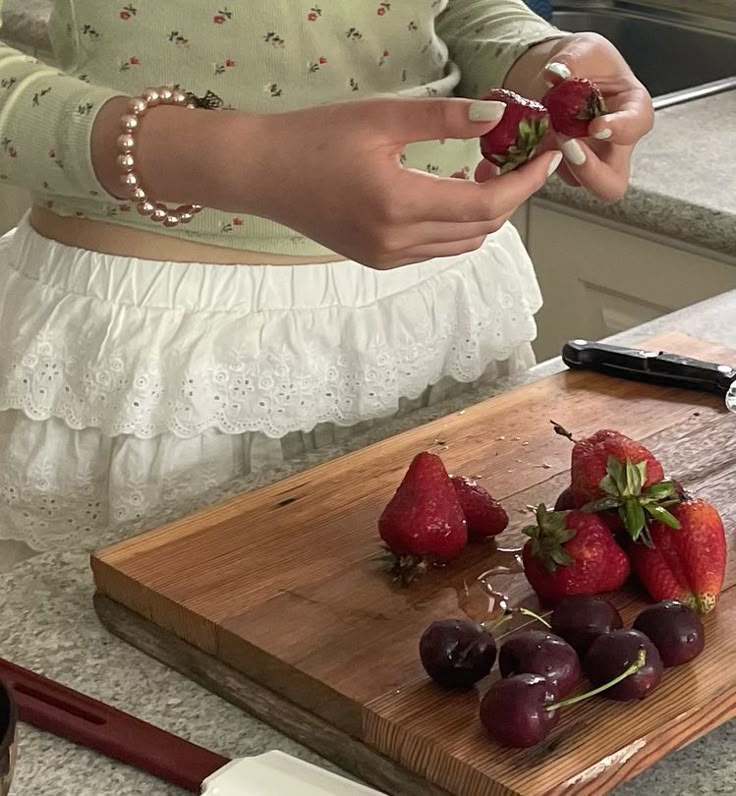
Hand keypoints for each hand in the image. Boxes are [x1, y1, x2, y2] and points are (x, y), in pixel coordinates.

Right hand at [229, 97, 559, 267]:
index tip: (547, 156)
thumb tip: (499, 117)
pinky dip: (457, 225)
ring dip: (484, 212)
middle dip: (510, 194)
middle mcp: (397, 242)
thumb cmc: (315, 138)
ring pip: (462, 243)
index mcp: (399, 205)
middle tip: (514, 155)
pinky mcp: (379, 260)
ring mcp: (388, 257)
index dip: (525, 181)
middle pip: (481, 228)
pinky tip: (448, 192)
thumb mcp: (382, 116)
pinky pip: (436, 249)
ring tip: (482, 170)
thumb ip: (444, 119)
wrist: (264, 174)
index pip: (486, 204)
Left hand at [541, 33, 653, 201]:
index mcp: (632, 109)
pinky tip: (526, 137)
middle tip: (568, 146)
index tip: (597, 126)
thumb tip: (556, 73)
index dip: (620, 130)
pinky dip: (534, 160)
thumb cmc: (585, 61)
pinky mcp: (558, 165)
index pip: (637, 126)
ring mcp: (586, 160)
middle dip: (590, 173)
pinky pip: (546, 173)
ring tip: (542, 129)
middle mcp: (612, 144)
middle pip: (612, 183)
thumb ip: (573, 59)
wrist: (558, 74)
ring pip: (576, 180)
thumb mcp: (584, 48)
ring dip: (557, 162)